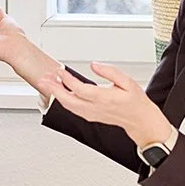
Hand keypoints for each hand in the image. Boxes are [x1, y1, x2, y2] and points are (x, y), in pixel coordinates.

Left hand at [34, 63, 176, 148]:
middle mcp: (95, 108)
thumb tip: (94, 65)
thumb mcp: (127, 82)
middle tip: (44, 77)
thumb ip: (110, 72)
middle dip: (54, 88)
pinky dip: (62, 100)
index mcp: (104, 98)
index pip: (79, 89)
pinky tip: (59, 91)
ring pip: (68, 106)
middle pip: (68, 99)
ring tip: (48, 82)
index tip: (59, 70)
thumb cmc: (135, 101)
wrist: (140, 120)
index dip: (67, 79)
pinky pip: (72, 109)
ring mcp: (91, 114)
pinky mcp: (89, 116)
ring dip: (56, 94)